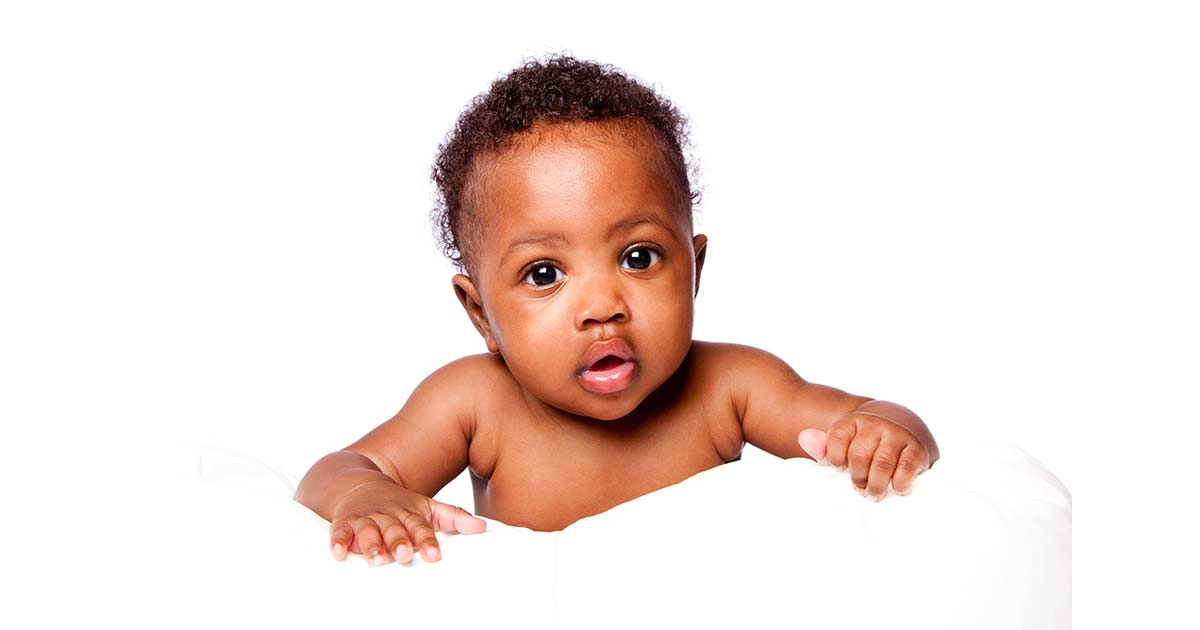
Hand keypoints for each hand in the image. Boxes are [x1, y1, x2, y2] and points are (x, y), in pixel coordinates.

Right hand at [328, 478, 486, 565]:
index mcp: (409, 512)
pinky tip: (339, 553)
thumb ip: (453, 517)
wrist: (359, 483)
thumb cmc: (399, 504)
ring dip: (372, 545)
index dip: (427, 540)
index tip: (435, 555)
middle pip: (394, 529)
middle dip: (399, 542)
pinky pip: (339, 532)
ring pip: (368, 531)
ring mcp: (365, 518)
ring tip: (377, 559)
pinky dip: (338, 542)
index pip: (420, 527)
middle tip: (405, 555)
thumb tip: (483, 527)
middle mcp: (387, 515)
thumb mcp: (426, 506)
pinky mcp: (343, 523)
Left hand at [797, 412, 931, 500]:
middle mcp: (875, 424)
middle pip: (859, 456)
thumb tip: (803, 437)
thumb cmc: (866, 447)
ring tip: (873, 494)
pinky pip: (906, 468)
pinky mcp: (916, 450)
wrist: (903, 434)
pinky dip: (899, 483)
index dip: (836, 459)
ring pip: (881, 464)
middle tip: (859, 489)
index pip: (838, 438)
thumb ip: (821, 446)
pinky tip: (897, 488)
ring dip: (875, 485)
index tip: (841, 468)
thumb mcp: (841, 446)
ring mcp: (897, 435)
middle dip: (857, 478)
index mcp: (853, 421)